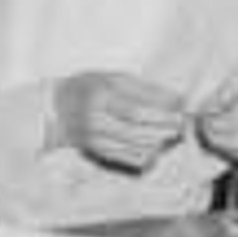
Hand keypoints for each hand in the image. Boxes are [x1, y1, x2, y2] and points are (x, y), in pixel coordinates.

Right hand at [49, 70, 188, 171]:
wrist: (56, 109)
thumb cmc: (89, 88)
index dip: (163, 111)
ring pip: (136, 146)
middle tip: (180, 123)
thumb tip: (177, 99)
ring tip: (170, 133)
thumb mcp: (112, 77)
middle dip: (166, 127)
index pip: (138, 108)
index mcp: (101, 95)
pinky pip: (129, 158)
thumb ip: (144, 88)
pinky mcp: (98, 152)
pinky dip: (148, 154)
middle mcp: (97, 118)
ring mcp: (96, 138)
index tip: (181, 108)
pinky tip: (155, 145)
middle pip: (139, 129)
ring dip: (160, 141)